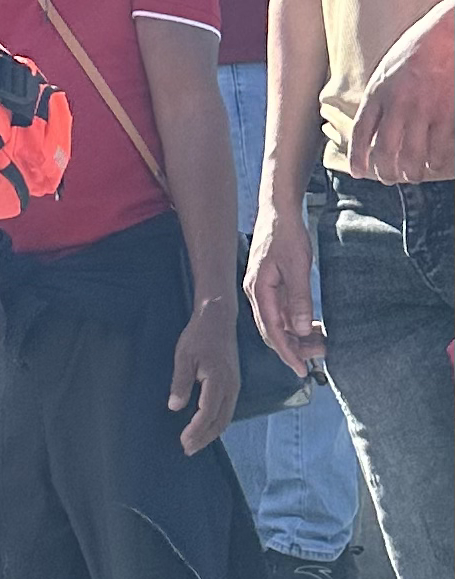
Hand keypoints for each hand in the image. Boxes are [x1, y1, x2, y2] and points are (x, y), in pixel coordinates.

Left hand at [168, 299, 240, 453]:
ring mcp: (234, 386)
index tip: (183, 441)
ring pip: (226, 418)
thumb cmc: (198, 336)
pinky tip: (206, 427)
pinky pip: (227, 410)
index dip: (196, 430)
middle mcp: (231, 387)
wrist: (218, 319)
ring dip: (211, 433)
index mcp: (218, 380)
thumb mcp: (184, 355)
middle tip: (187, 449)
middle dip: (204, 438)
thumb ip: (180, 382)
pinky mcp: (233, 384)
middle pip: (220, 421)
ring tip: (195, 444)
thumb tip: (175, 407)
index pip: (208, 413)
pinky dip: (217, 423)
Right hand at [244, 203, 322, 377]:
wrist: (280, 208)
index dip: (287, 353)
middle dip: (295, 347)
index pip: (271, 331)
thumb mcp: (297, 266)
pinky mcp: (271, 283)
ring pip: (278, 322)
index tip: (302, 370)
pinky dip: (296, 322)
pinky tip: (312, 326)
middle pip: (273, 330)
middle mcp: (257, 292)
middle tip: (321, 356)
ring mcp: (263, 288)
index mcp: (258, 290)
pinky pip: (282, 310)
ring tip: (321, 343)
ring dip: (297, 335)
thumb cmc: (286, 233)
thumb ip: (299, 299)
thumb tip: (300, 330)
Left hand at [349, 1, 454, 183]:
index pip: (362, 132)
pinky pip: (439, 151)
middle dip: (386, 172)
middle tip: (389, 178)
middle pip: (386, 152)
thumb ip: (379, 97)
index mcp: (378, 91)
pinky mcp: (446, 115)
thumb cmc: (416, 50)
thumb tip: (370, 125)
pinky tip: (434, 165)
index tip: (358, 172)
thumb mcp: (386, 70)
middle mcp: (398, 104)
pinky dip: (435, 163)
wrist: (445, 35)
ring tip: (412, 175)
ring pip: (412, 158)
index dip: (358, 157)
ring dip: (411, 173)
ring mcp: (423, 111)